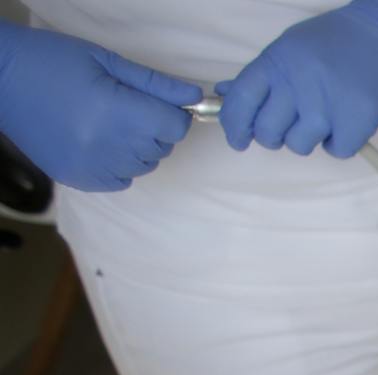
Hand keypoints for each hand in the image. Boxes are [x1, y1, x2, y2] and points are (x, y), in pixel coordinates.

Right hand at [0, 24, 199, 191]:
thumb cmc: (52, 61)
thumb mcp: (106, 62)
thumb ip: (155, 84)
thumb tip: (195, 97)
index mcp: (118, 113)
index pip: (175, 127)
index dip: (171, 113)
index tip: (155, 103)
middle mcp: (109, 146)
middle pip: (162, 147)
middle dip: (153, 127)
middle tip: (123, 107)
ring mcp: (93, 167)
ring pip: (145, 165)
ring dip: (137, 147)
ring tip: (106, 122)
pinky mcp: (79, 179)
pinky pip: (122, 181)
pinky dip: (119, 165)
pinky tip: (96, 140)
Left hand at [217, 0, 377, 157]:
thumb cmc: (333, 43)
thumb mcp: (288, 49)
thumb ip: (261, 76)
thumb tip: (224, 96)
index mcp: (276, 62)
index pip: (240, 102)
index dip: (234, 125)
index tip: (238, 139)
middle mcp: (298, 85)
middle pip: (267, 133)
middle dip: (273, 136)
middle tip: (288, 126)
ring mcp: (327, 106)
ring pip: (299, 146)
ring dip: (309, 138)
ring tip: (324, 116)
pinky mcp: (356, 123)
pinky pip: (336, 151)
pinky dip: (340, 142)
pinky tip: (346, 122)